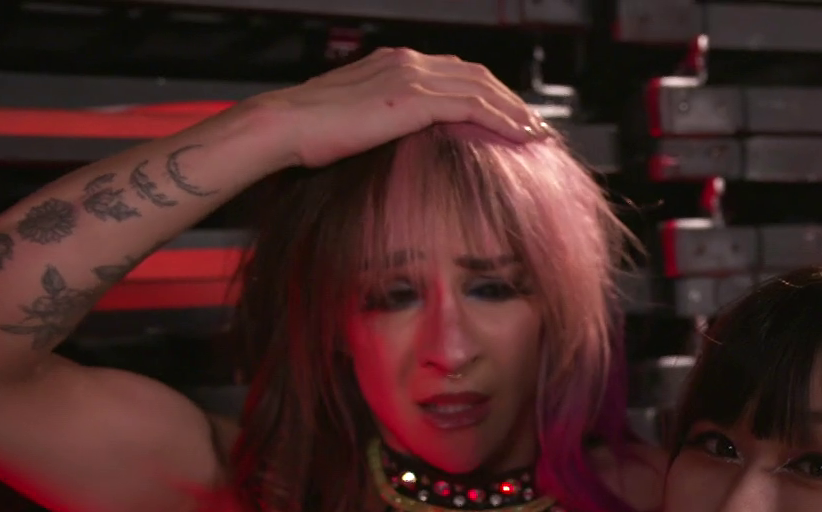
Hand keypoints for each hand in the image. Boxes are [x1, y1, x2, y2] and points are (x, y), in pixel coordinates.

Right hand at [249, 47, 546, 168]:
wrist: (286, 127)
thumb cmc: (312, 132)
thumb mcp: (359, 120)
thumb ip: (389, 118)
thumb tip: (407, 139)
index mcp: (394, 62)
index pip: (456, 72)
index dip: (490, 92)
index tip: (510, 115)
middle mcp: (407, 61)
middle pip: (477, 75)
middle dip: (510, 100)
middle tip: (534, 125)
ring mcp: (410, 76)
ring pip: (482, 87)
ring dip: (514, 110)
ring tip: (535, 133)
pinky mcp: (412, 98)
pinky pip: (472, 105)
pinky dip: (501, 119)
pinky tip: (519, 135)